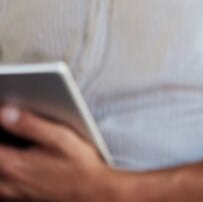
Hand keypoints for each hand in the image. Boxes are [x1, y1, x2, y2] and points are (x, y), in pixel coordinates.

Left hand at [0, 105, 119, 201]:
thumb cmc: (79, 166)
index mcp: (12, 164)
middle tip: (9, 127)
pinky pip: (1, 188)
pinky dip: (5, 173)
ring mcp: (9, 193)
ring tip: (15, 149)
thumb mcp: (61, 138)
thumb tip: (5, 111)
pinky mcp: (16, 199)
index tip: (3, 115)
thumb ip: (30, 125)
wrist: (92, 193)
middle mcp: (5, 181)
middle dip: (2, 142)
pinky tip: (17, 164)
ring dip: (4, 158)